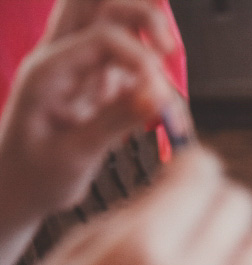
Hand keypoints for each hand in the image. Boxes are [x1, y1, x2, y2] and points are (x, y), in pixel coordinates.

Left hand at [0, 1, 175, 225]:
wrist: (17, 190)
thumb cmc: (35, 176)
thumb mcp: (75, 155)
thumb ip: (116, 121)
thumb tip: (158, 98)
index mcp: (48, 70)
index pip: (103, 36)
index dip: (140, 59)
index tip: (161, 96)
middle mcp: (61, 58)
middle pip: (98, 2)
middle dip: (141, 12)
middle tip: (167, 47)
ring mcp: (78, 67)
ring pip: (111, 17)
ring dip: (145, 30)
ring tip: (166, 68)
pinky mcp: (95, 83)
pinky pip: (127, 58)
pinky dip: (150, 70)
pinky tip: (160, 105)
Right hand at [0, 148, 251, 264]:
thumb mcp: (83, 242)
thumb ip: (142, 209)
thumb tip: (182, 181)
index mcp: (144, 249)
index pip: (204, 177)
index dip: (193, 163)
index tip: (182, 171)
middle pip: (242, 204)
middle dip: (218, 195)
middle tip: (193, 208)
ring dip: (243, 235)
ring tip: (211, 244)